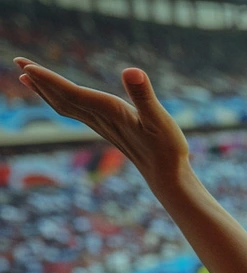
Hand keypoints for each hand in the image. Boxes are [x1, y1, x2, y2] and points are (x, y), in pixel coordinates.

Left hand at [14, 59, 188, 181]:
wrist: (166, 175)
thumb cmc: (167, 148)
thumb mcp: (160, 119)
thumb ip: (144, 95)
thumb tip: (132, 71)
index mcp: (110, 112)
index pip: (72, 94)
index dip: (49, 80)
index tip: (25, 66)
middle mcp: (100, 118)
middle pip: (62, 98)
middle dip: (40, 80)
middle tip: (17, 61)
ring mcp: (101, 124)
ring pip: (65, 106)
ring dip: (45, 90)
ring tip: (26, 76)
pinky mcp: (107, 127)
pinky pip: (75, 112)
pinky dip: (60, 99)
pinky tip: (58, 95)